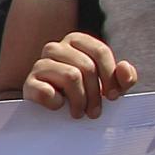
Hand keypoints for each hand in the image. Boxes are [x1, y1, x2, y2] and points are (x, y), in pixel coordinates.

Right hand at [21, 32, 138, 118]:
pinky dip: (57, 103)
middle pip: (87, 66)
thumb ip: (123, 78)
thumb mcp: (108, 87)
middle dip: (95, 94)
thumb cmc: (83, 95)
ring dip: (79, 100)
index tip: (113, 97)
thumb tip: (124, 68)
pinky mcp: (29, 83)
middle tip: (94, 112)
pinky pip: (48, 91)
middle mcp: (56, 48)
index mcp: (76, 41)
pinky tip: (58, 107)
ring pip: (71, 76)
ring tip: (78, 112)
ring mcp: (40, 64)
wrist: (49, 112)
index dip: (110, 76)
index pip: (100, 51)